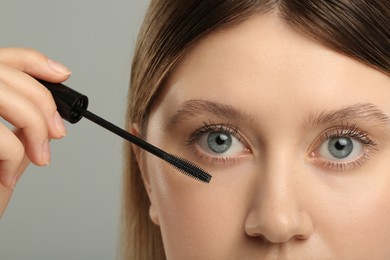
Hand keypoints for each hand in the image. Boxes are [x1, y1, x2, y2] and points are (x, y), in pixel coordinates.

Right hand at [0, 47, 69, 216]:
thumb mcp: (1, 154)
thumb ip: (19, 130)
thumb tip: (48, 117)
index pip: (5, 59)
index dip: (36, 61)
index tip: (63, 74)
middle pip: (10, 75)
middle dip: (44, 104)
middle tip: (57, 133)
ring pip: (9, 99)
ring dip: (35, 129)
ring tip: (40, 157)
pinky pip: (1, 136)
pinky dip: (14, 156)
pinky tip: (8, 177)